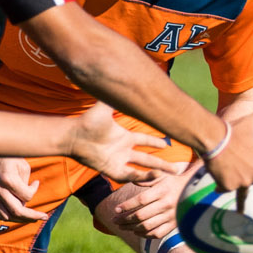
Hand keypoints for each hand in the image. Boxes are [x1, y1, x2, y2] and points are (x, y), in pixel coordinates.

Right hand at [0, 156, 47, 222]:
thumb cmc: (10, 158)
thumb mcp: (23, 167)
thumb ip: (26, 185)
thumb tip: (26, 201)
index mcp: (7, 180)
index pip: (26, 196)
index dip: (34, 191)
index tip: (36, 182)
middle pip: (17, 211)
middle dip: (32, 216)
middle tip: (44, 217)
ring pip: (6, 216)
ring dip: (21, 219)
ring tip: (32, 218)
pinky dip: (8, 217)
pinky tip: (17, 215)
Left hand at [64, 101, 182, 189]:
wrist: (75, 136)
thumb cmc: (88, 122)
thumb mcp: (105, 106)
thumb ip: (115, 95)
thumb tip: (121, 75)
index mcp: (124, 137)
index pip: (145, 140)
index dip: (156, 142)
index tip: (168, 143)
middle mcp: (124, 150)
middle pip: (148, 158)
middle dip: (163, 163)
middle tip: (178, 169)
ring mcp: (119, 161)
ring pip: (142, 169)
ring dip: (155, 172)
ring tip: (169, 174)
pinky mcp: (112, 170)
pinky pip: (130, 176)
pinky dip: (141, 177)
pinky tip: (152, 176)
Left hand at [94, 165, 194, 242]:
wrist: (196, 191)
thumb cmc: (174, 182)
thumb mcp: (162, 175)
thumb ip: (146, 178)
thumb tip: (131, 180)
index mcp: (162, 190)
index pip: (140, 200)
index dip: (126, 206)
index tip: (116, 209)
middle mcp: (166, 204)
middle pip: (141, 215)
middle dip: (124, 219)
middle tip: (115, 220)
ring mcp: (171, 216)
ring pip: (146, 226)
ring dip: (131, 228)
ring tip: (122, 226)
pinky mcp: (174, 225)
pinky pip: (156, 233)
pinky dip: (144, 234)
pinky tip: (136, 231)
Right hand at [203, 109, 252, 217]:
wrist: (214, 139)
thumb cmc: (233, 131)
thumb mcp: (250, 122)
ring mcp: (244, 182)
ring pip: (238, 190)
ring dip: (239, 202)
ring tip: (240, 213)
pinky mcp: (229, 186)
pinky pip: (223, 187)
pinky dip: (219, 181)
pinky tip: (216, 172)